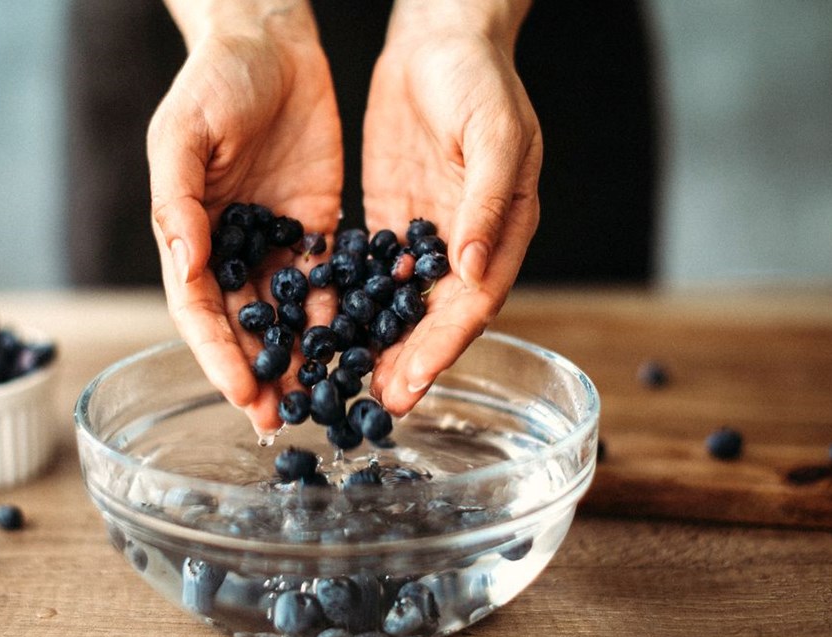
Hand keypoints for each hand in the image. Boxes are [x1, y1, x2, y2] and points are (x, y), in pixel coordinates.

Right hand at [148, 2, 342, 431]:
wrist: (271, 39)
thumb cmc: (214, 80)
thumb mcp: (182, 133)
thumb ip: (177, 202)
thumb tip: (186, 268)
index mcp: (188, 232)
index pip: (198, 309)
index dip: (217, 356)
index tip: (243, 394)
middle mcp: (230, 249)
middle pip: (242, 326)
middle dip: (259, 374)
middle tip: (282, 420)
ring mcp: (275, 242)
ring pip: (286, 315)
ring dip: (299, 359)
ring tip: (319, 399)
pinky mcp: (316, 227)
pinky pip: (327, 281)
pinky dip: (337, 316)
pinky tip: (353, 349)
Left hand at [362, 5, 541, 415]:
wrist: (439, 38)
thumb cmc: (479, 79)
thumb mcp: (494, 134)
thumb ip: (488, 203)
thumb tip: (473, 269)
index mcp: (504, 230)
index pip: (473, 304)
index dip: (443, 347)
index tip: (412, 383)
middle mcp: (467, 244)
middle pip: (436, 318)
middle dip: (407, 361)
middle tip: (373, 403)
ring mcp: (427, 235)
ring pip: (403, 305)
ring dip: (379, 345)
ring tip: (347, 381)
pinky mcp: (392, 221)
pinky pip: (372, 273)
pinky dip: (354, 305)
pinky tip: (327, 332)